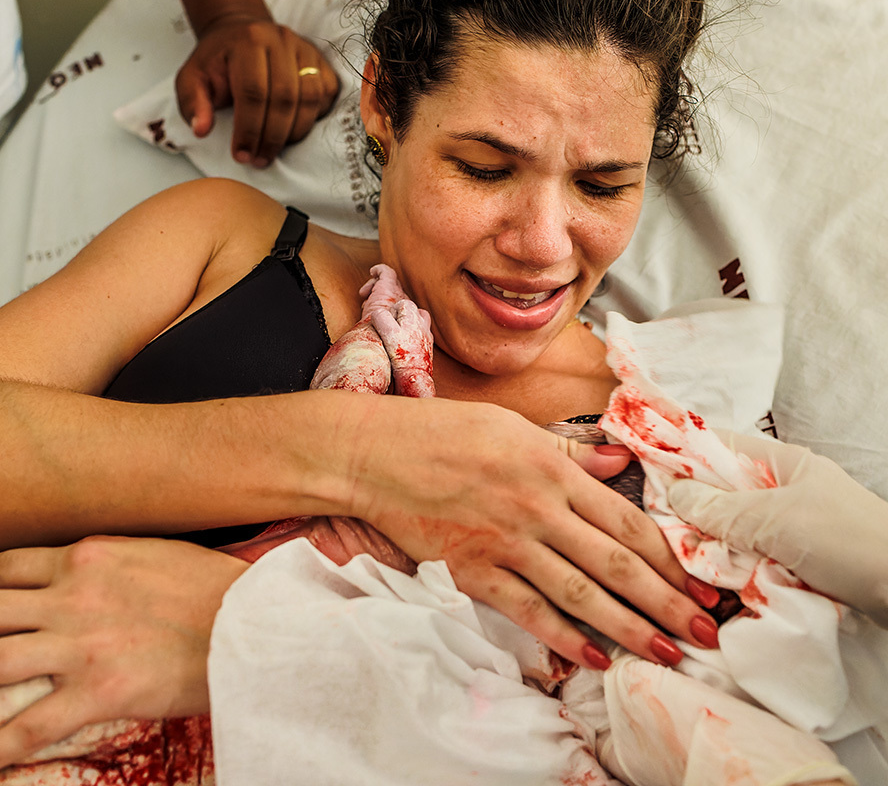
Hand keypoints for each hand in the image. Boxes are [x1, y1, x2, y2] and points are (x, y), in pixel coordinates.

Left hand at [0, 537, 248, 781]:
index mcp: (87, 556)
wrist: (253, 621)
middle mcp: (73, 595)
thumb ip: (112, 559)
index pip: (8, 564)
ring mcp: (81, 644)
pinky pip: (30, 727)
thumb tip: (91, 565)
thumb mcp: (155, 551)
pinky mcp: (99, 691)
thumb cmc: (216, 586)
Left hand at [175, 15, 338, 165]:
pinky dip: (313, 118)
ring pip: (310, 98)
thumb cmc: (217, 61)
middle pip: (285, 97)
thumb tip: (201, 130)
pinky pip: (326, 93)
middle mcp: (280, 40)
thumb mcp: (192, 78)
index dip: (249, 129)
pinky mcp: (320, 59)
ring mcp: (304, 48)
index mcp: (248, 41)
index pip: (254, 92)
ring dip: (294, 132)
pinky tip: (293, 131)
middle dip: (272, 137)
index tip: (241, 155)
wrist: (240, 32)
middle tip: (259, 160)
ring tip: (274, 150)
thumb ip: (192, 103)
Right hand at [348, 398, 721, 671]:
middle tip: (707, 631)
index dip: (670, 557)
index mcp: (552, 467)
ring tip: (666, 652)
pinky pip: (525, 609)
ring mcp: (505, 542)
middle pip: (616, 563)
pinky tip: (589, 656)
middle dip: (667, 601)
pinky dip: (560, 635)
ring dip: (628, 627)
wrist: (374, 455)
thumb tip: (618, 461)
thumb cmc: (440, 434)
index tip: (700, 583)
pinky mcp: (472, 569)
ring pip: (580, 593)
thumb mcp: (511, 427)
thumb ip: (568, 450)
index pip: (626, 521)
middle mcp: (537, 507)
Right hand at [667, 430, 887, 627]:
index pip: (715, 445)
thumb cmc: (847, 541)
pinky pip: (746, 560)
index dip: (677, 454)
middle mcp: (780, 490)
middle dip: (690, 512)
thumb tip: (672, 493)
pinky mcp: (792, 561)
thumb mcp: (773, 520)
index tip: (641, 469)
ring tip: (686, 561)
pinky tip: (714, 584)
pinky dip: (730, 572)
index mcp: (779, 462)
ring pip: (728, 531)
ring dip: (709, 548)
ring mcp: (787, 527)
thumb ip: (718, 508)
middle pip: (717, 492)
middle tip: (661, 529)